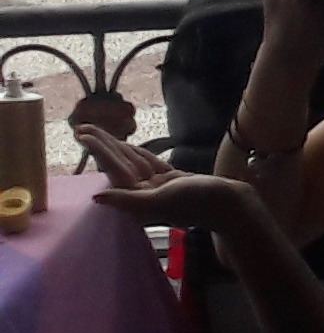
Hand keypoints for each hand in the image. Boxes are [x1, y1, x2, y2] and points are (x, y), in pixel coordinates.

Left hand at [85, 125, 252, 230]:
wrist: (232, 205)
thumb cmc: (199, 202)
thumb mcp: (162, 200)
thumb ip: (128, 200)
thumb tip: (96, 197)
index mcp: (139, 201)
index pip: (114, 170)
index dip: (99, 151)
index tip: (83, 134)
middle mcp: (144, 195)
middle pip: (120, 164)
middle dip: (103, 145)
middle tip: (82, 127)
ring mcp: (158, 188)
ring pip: (133, 162)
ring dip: (116, 146)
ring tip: (98, 133)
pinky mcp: (172, 181)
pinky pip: (149, 164)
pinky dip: (138, 154)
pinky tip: (127, 146)